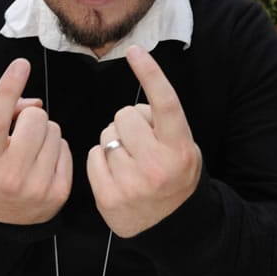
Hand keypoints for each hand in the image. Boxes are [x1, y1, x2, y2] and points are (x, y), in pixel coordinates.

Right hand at [0, 58, 72, 223]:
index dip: (8, 87)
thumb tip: (35, 102)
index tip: (21, 64)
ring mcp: (36, 188)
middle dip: (30, 117)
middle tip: (20, 130)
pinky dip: (56, 149)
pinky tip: (42, 162)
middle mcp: (10, 176)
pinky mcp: (58, 194)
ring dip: (44, 133)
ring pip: (55, 131)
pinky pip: (67, 149)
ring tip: (29, 149)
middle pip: (36, 118)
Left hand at [86, 45, 201, 236]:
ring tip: (130, 161)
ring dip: (114, 141)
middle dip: (128, 123)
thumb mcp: (183, 145)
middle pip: (125, 115)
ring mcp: (133, 184)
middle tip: (140, 143)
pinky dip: (101, 160)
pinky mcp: (109, 198)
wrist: (172, 225)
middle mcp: (158, 166)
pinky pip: (94, 156)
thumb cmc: (173, 173)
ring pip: (107, 134)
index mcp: (180, 147)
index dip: (150, 73)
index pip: (165, 102)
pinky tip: (116, 174)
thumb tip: (134, 102)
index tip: (135, 50)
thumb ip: (162, 122)